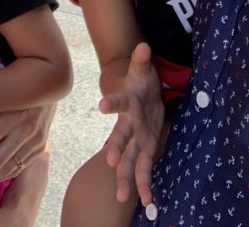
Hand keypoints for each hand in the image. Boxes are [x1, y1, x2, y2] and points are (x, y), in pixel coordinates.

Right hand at [99, 42, 163, 207]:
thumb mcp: (142, 70)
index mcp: (127, 103)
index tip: (102, 105)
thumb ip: (141, 60)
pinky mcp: (147, 148)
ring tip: (122, 196)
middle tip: (111, 160)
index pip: (117, 101)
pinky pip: (146, 169)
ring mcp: (136, 139)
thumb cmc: (141, 82)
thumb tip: (143, 46)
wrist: (141, 95)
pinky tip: (146, 203)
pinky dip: (145, 185)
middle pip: (121, 136)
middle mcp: (128, 124)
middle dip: (116, 148)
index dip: (111, 102)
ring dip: (126, 177)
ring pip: (130, 159)